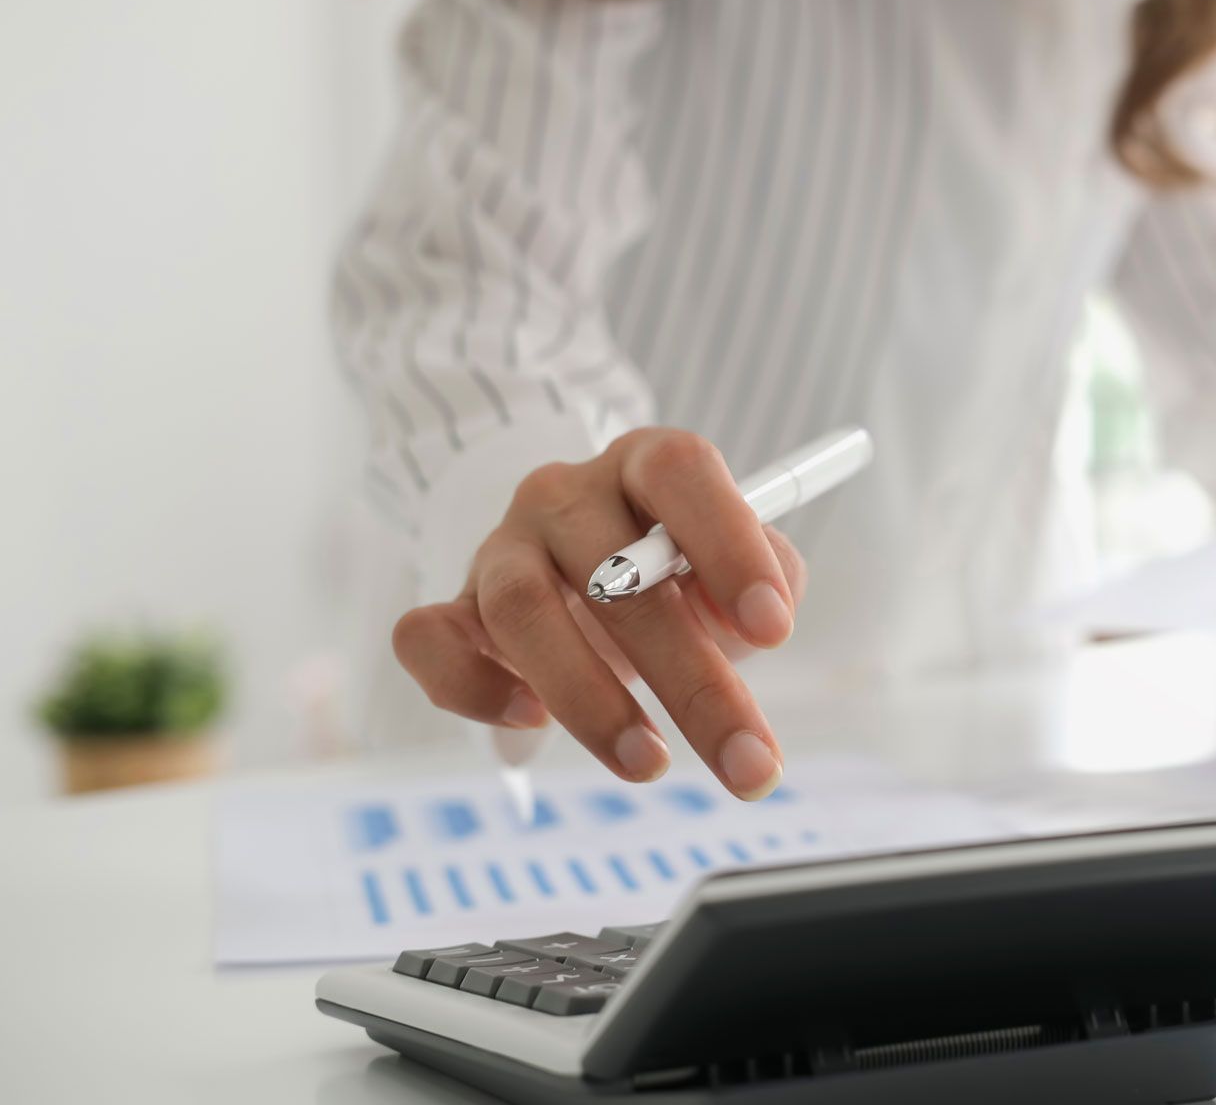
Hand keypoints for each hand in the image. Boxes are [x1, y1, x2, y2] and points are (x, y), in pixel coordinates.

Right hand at [391, 429, 804, 798]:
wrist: (583, 574)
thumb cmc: (677, 572)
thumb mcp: (738, 566)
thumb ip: (771, 577)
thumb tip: (757, 620)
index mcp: (644, 465)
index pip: (679, 472)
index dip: (729, 546)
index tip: (774, 631)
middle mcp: (565, 495)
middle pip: (616, 573)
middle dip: (691, 682)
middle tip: (747, 761)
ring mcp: (501, 548)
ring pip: (521, 608)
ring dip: (589, 699)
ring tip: (649, 763)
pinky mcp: (452, 606)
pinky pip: (428, 637)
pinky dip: (475, 686)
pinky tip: (533, 721)